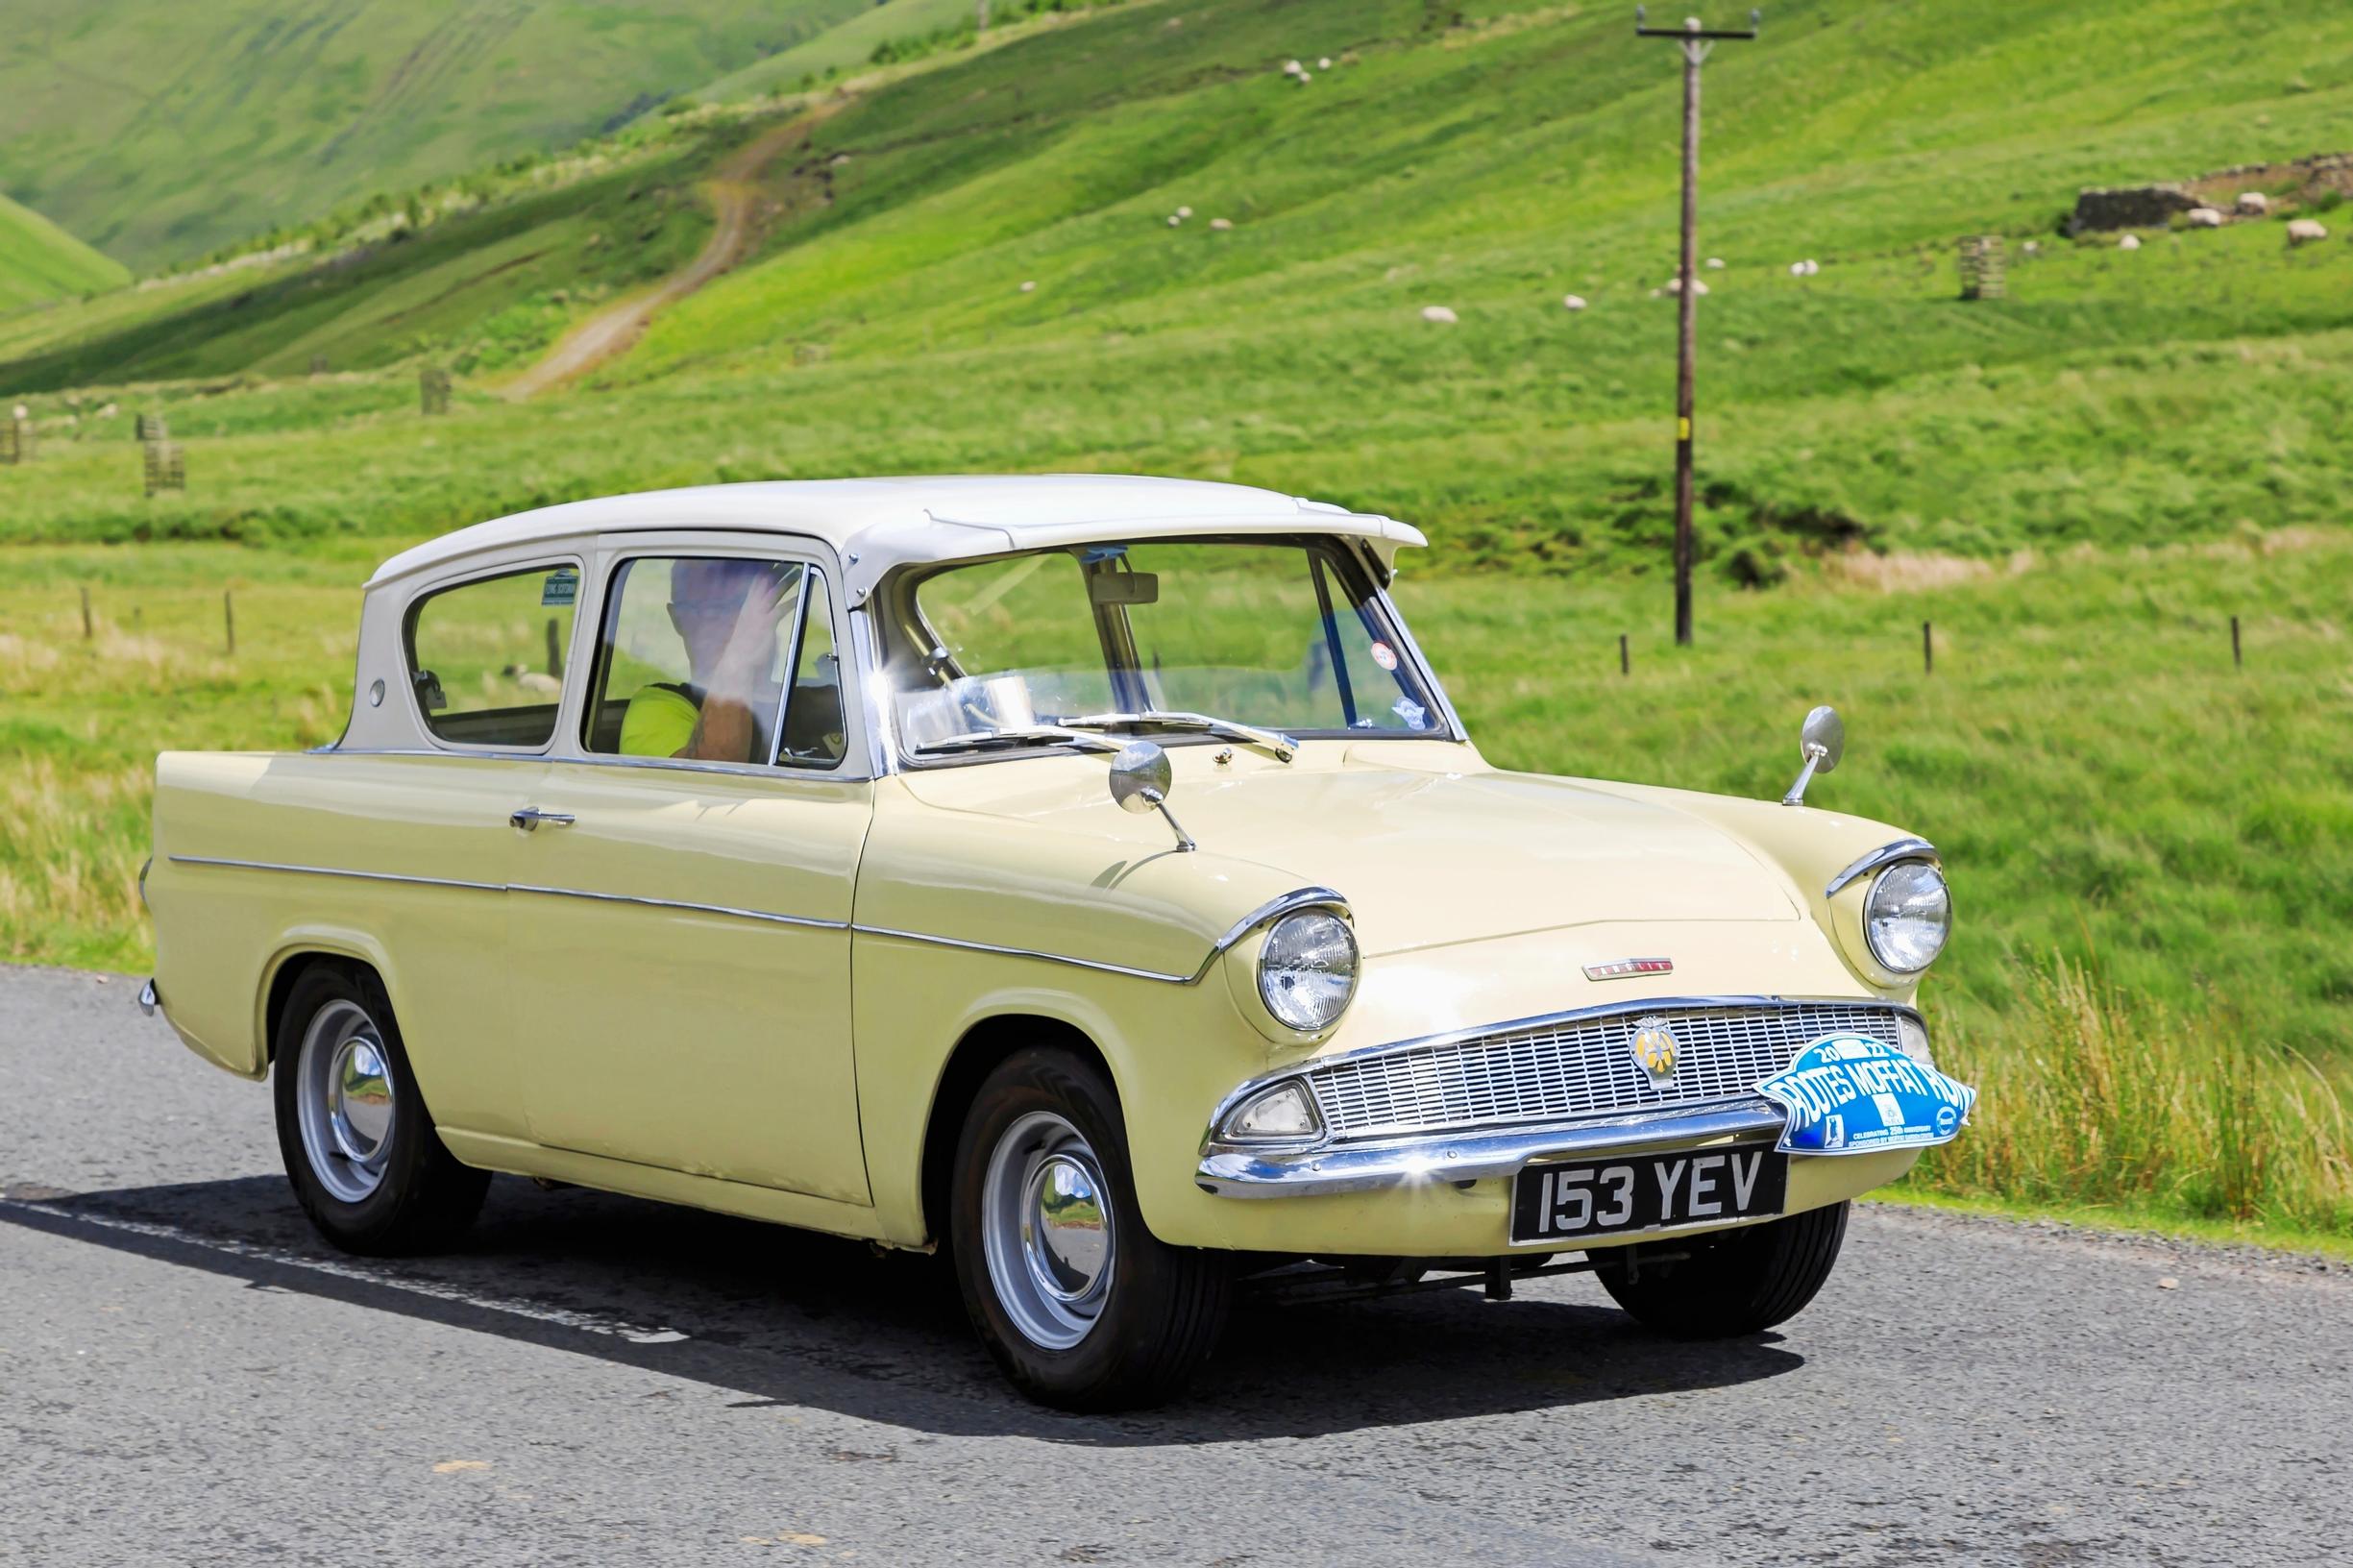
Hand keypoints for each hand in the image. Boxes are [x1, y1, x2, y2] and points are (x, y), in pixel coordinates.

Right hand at [710, 567, 787, 687]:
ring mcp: (759, 615)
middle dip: (776, 571)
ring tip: (796, 572)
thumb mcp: (748, 630)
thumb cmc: (743, 650)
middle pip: (765, 583)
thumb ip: (755, 619)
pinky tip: (799, 596)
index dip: (765, 573)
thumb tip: (762, 615)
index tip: (774, 563)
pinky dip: (790, 602)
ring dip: (786, 581)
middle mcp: (751, 608)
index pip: (756, 585)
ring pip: (774, 592)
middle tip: (787, 559)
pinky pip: (780, 609)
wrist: (737, 665)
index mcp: (747, 608)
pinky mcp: (766, 624)